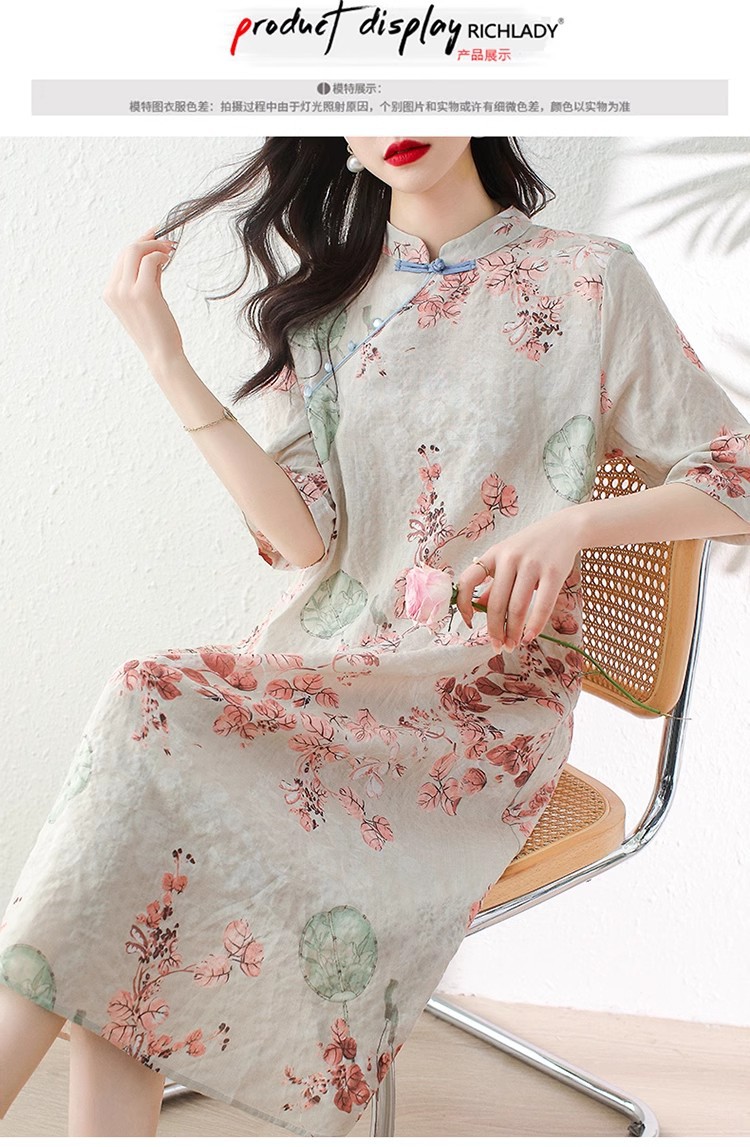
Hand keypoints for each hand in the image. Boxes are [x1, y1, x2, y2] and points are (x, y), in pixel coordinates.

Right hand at [103, 227, 183, 367]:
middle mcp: (113, 290)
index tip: (154, 236)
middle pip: (126, 250)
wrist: (162, 355)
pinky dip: (160, 255)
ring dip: (155, 245)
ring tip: (170, 250)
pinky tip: (169, 259)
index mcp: (110, 293)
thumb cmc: (157, 331)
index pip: (121, 258)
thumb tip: (154, 255)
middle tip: (168, 242)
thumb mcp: (146, 300)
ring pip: (135, 250)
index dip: (138, 243)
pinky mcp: (142, 292)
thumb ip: (146, 278)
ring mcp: (125, 291)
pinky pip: (149, 261)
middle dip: (148, 240)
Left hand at [454, 511, 583, 651]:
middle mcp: (509, 558)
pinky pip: (542, 605)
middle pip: (496, 603)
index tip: (470, 623)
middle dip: (495, 630)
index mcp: (493, 554)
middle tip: (497, 646)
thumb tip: (478, 607)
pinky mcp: (553, 572)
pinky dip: (534, 626)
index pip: (468, 581)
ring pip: (517, 608)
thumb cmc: (531, 547)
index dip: (464, 605)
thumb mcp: (507, 558)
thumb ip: (494, 582)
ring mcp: (532, 564)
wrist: (565, 528)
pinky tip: (530, 637)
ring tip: (512, 645)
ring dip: (513, 632)